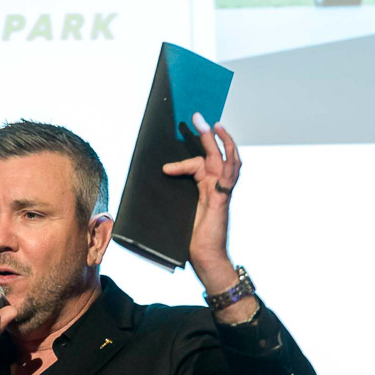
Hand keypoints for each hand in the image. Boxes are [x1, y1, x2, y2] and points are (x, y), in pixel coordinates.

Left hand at [161, 113, 242, 293]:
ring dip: (218, 140)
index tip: (179, 138)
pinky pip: (225, 174)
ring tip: (210, 124)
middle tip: (198, 115)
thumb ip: (169, 197)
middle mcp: (216, 187)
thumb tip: (148, 184)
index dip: (188, 153)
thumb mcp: (174, 212)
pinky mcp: (221, 198)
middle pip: (216, 154)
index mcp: (207, 190)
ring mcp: (221, 192)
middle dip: (208, 134)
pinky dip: (221, 159)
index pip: (202, 163)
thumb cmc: (189, 240)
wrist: (205, 259)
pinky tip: (210, 152)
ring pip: (225, 159)